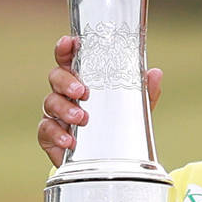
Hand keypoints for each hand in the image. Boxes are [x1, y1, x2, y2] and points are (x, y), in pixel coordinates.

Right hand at [38, 35, 163, 166]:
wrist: (106, 160)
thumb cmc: (115, 125)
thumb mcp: (134, 109)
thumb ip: (143, 92)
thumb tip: (155, 73)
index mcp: (83, 80)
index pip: (70, 59)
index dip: (65, 49)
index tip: (68, 42)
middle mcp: (65, 94)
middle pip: (56, 77)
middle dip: (66, 82)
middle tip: (82, 92)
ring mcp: (55, 113)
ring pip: (50, 102)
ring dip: (64, 108)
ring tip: (81, 118)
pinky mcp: (49, 134)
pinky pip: (46, 130)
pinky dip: (57, 134)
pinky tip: (69, 140)